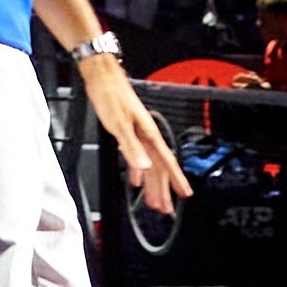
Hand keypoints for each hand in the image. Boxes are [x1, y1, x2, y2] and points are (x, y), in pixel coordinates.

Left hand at [84, 56, 184, 218]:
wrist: (101, 76)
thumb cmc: (111, 94)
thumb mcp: (119, 124)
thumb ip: (131, 147)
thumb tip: (143, 167)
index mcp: (148, 134)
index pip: (166, 162)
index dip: (176, 180)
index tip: (185, 195)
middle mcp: (146, 135)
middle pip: (158, 168)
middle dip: (163, 189)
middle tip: (165, 209)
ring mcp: (137, 134)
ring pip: (149, 165)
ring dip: (151, 184)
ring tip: (153, 201)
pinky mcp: (127, 131)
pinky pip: (137, 157)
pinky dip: (138, 171)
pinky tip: (136, 180)